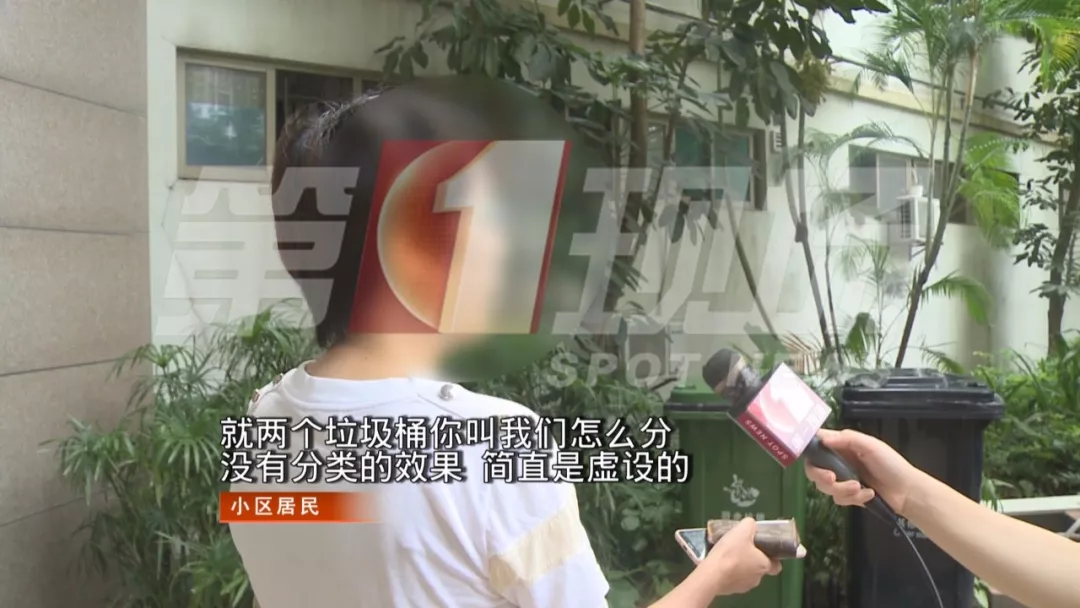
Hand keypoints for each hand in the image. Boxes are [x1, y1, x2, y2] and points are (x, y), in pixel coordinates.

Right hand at [699, 518, 781, 595]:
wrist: (711, 574)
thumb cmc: (729, 554)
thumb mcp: (742, 530)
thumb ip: (750, 525)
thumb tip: (751, 524)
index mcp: (764, 565)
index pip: (776, 565)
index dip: (771, 556)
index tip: (763, 549)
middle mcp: (757, 578)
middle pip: (759, 568)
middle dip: (751, 558)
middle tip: (741, 547)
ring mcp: (743, 586)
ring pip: (745, 574)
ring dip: (739, 566)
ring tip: (728, 554)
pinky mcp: (730, 590)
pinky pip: (732, 579)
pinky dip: (728, 572)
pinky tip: (720, 563)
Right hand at [804, 429, 919, 514]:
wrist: (908, 492)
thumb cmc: (891, 464)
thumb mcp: (870, 446)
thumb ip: (846, 439)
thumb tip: (822, 438)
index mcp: (842, 446)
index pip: (817, 444)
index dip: (808, 449)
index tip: (808, 456)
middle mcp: (838, 462)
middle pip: (813, 469)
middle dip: (820, 476)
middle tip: (831, 478)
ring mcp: (842, 480)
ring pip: (825, 487)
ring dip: (841, 489)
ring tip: (860, 488)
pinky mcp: (848, 496)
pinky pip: (838, 499)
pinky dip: (853, 498)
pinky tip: (868, 494)